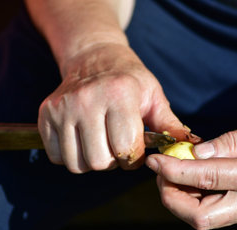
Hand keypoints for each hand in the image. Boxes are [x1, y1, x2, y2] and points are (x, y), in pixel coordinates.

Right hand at [38, 43, 198, 172]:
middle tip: (117, 146)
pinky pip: (57, 157)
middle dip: (113, 161)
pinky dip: (71, 156)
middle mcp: (87, 99)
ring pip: (77, 164)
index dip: (134, 157)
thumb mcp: (153, 96)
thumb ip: (169, 125)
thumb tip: (191, 148)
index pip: (126, 148)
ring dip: (92, 161)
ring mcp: (62, 107)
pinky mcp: (46, 114)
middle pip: (99, 161)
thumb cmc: (129, 80)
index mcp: (119, 94)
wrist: (94, 58)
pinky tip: (82, 141)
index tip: (136, 149)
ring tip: (100, 143)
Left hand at [146, 115, 236, 229]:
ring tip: (173, 172)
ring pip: (203, 220)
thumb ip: (232, 140)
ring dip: (180, 200)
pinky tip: (192, 179)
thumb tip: (196, 152)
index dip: (172, 170)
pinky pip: (215, 214)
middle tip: (162, 172)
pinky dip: (195, 200)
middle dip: (170, 197)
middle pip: (198, 217)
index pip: (204, 179)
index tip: (154, 159)